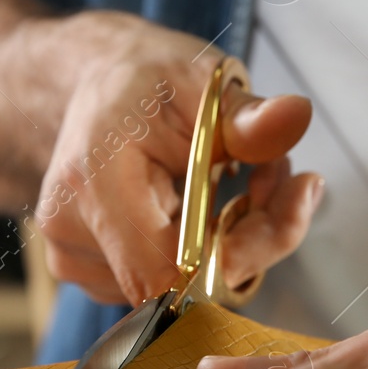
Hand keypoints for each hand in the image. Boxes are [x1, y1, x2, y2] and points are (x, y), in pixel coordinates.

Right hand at [35, 11, 321, 305]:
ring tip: (240, 174)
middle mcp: (72, 230)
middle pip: (186, 283)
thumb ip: (246, 116)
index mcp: (95, 179)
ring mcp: (77, 259)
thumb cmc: (142, 82)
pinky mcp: (91, 272)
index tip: (291, 198)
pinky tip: (209, 203)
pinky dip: (204, 251)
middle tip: (279, 173)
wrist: (94, 89)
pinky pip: (168, 282)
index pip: (169, 270)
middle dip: (254, 236)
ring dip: (234, 240)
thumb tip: (294, 117)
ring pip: (185, 287)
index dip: (240, 252)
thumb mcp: (200, 81)